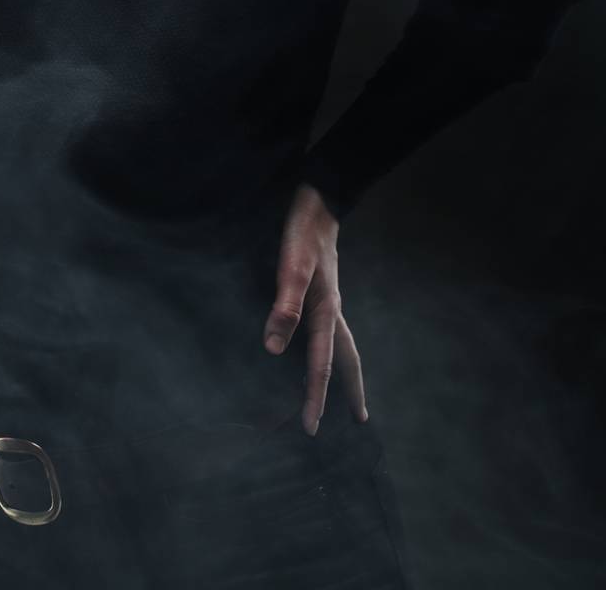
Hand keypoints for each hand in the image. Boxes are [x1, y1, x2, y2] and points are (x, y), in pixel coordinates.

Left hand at [262, 181, 368, 435]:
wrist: (316, 205)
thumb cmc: (301, 236)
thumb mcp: (291, 269)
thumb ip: (284, 307)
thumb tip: (272, 350)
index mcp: (327, 313)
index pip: (321, 364)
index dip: (315, 396)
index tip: (311, 428)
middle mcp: (332, 313)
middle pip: (347, 360)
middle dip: (351, 391)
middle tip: (360, 420)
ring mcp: (328, 303)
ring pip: (341, 346)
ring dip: (343, 372)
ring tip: (347, 395)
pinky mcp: (320, 294)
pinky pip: (329, 333)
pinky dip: (329, 350)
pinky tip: (318, 350)